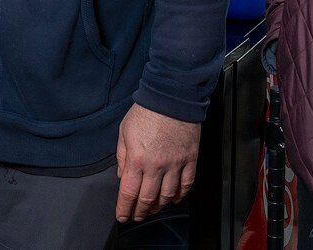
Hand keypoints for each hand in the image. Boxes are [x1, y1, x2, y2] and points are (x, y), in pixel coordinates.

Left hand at [115, 103, 200, 222]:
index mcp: (136, 159)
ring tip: (154, 208)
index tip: (122, 216)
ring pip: (167, 195)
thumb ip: (122, 156)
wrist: (172, 96)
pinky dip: (180, 195)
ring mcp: (175, 164)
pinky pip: (187, 184)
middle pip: (148, 198)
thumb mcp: (124, 132)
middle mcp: (156, 165)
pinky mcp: (190, 159)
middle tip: (137, 216)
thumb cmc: (146, 111)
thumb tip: (122, 176)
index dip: (124, 208)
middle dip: (140, 212)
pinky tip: (174, 198)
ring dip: (159, 205)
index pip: (128, 192)